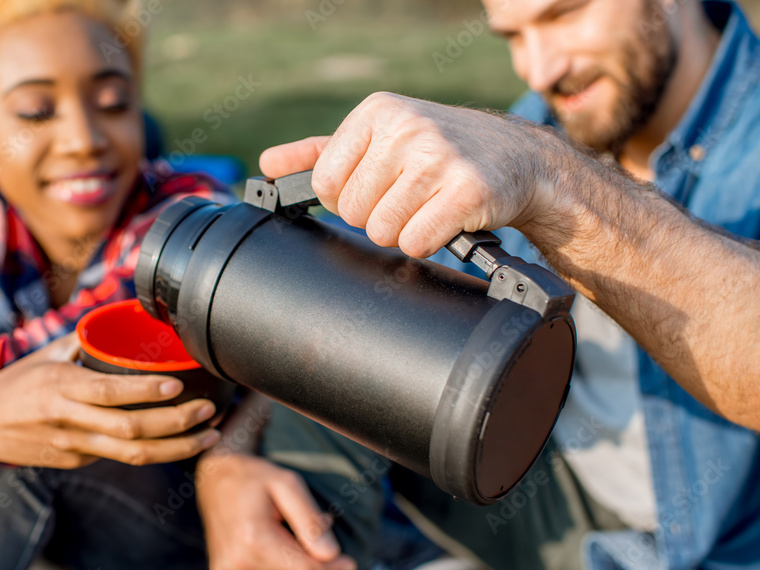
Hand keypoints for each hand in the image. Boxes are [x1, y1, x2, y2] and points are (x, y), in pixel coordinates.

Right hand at [0, 336, 219, 470]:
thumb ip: (84, 341)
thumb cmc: (14, 384)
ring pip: (132, 454)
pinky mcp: (75, 463)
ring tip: (209, 435)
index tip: (179, 384)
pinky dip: (154, 450)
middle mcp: (66, 421)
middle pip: (130, 430)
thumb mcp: (45, 356)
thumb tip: (124, 315)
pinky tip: (181, 442)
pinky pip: (119, 457)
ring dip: (177, 448)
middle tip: (208, 411)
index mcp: (59, 388)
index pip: (108, 392)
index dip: (147, 392)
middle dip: (176, 424)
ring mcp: (72, 447)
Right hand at [196, 451, 356, 569]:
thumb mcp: (288, 485)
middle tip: (316, 529)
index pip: (305, 568)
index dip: (332, 566)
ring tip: (294, 539)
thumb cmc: (255, 477)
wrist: (217, 476)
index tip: (350, 563)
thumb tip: (330, 556)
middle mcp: (238, 560)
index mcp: (254, 538)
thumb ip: (310, 521)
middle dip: (313, 560)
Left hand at [259, 92, 557, 257]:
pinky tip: (444, 220)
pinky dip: (427, 242)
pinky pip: (415, 243)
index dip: (345, 197)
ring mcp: (438, 158)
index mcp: (377, 112)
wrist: (516, 157)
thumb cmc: (439, 150)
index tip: (374, 187)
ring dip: (402, 231)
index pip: (325, 181)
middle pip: (353, 211)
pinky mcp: (467, 191)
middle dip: (376, 216)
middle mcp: (406, 128)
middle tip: (408, 198)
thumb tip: (266, 164)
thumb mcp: (378, 139)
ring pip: (382, 231)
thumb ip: (318, 152)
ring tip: (426, 207)